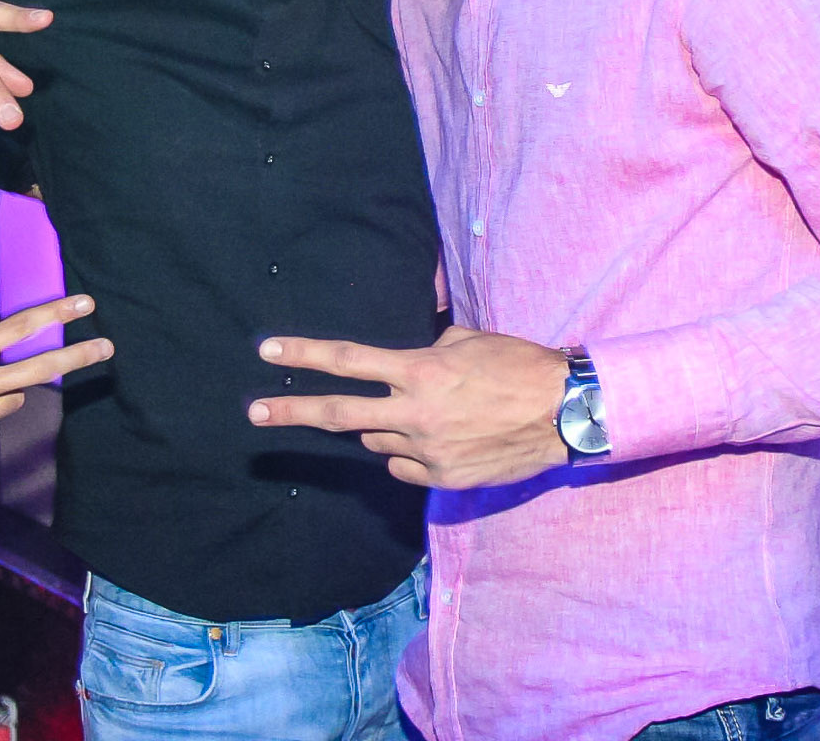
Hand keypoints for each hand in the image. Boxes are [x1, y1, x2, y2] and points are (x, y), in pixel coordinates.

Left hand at [248, 326, 567, 488]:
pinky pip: (405, 465)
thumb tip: (405, 364)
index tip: (268, 352)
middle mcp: (414, 413)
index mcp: (419, 371)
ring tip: (431, 414)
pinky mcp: (442, 479)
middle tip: (254, 415)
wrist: (565, 413)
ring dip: (386, 427)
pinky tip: (443, 439)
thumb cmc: (518, 366)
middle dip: (293, 413)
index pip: (348, 361)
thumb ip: (428, 351)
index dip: (304, 355)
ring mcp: (426, 451)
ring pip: (379, 440)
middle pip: (341, 414)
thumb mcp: (468, 340)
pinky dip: (410, 452)